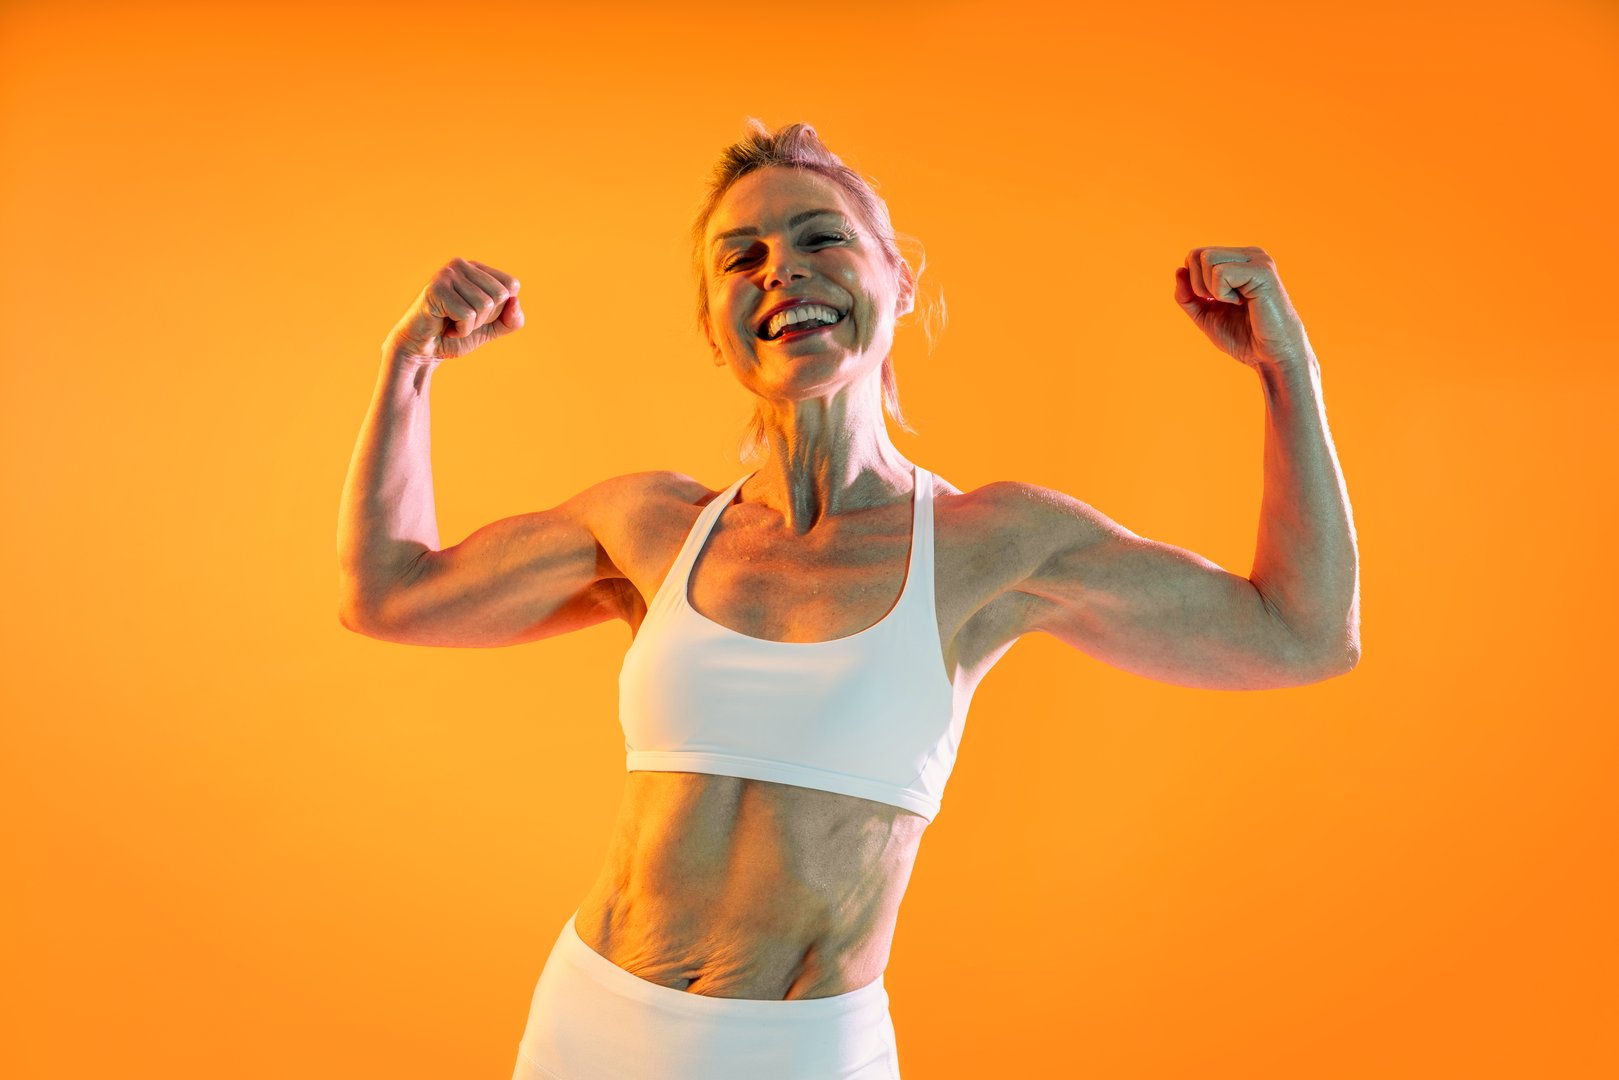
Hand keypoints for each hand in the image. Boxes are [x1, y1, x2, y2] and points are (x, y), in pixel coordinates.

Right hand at [382, 257, 522, 363]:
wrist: (423, 351)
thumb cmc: (455, 335)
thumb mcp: (492, 328)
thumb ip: (512, 319)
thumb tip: (514, 301)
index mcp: (476, 269)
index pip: (511, 285)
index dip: (500, 310)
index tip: (475, 314)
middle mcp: (461, 265)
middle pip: (500, 295)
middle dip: (485, 318)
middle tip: (461, 320)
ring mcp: (446, 274)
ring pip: (485, 305)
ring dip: (471, 325)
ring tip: (451, 323)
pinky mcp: (435, 289)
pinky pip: (467, 315)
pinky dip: (460, 330)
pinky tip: (444, 327)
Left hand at [1174, 246, 1311, 369]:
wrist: (1271, 356)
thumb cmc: (1243, 337)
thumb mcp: (1205, 315)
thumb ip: (1188, 295)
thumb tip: (1179, 270)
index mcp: (1238, 260)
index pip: (1196, 256)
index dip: (1192, 283)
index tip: (1214, 303)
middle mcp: (1249, 254)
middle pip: (1198, 254)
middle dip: (1198, 286)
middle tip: (1223, 304)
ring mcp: (1257, 260)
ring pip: (1207, 259)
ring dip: (1211, 290)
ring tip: (1235, 303)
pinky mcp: (1262, 271)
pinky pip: (1220, 273)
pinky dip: (1223, 294)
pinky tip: (1244, 303)